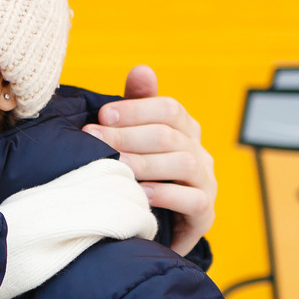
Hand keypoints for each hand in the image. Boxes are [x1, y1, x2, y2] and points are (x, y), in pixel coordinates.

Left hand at [85, 65, 215, 255]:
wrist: (156, 229)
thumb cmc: (142, 178)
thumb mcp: (137, 140)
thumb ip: (138, 106)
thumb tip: (141, 69)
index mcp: (186, 130)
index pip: (169, 109)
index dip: (136, 109)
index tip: (102, 115)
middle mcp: (200, 153)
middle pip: (169, 135)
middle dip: (127, 136)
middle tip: (93, 139)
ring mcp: (206, 183)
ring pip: (183, 163)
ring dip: (143, 163)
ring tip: (113, 165)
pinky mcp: (205, 214)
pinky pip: (193, 200)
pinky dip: (166, 195)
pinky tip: (141, 193)